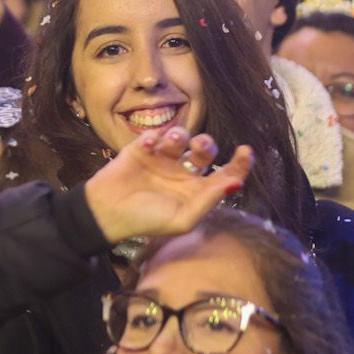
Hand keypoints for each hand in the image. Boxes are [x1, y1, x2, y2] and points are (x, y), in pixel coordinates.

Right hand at [82, 129, 254, 245]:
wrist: (107, 212)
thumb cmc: (145, 220)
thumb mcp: (182, 218)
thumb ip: (208, 200)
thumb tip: (235, 184)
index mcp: (195, 191)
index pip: (224, 174)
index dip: (239, 163)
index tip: (246, 151)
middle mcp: (182, 173)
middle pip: (206, 150)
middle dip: (206, 144)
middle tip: (198, 147)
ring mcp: (163, 159)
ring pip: (182, 136)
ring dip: (180, 135)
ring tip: (168, 144)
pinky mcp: (143, 148)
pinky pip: (156, 133)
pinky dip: (154, 137)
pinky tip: (147, 147)